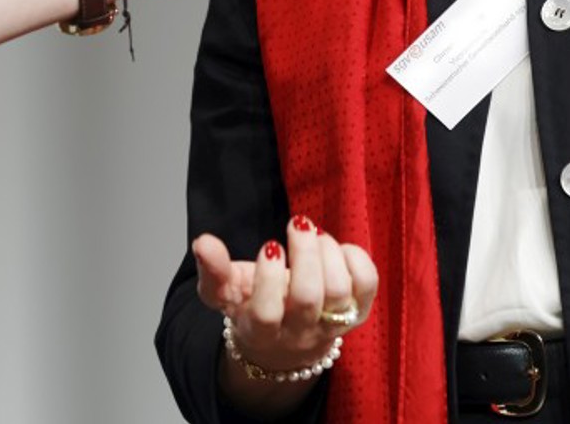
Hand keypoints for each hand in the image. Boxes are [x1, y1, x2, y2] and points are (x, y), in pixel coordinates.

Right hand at [194, 218, 377, 375]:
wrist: (286, 345)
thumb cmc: (252, 308)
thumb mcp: (225, 294)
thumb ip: (213, 271)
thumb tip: (202, 242)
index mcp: (261, 331)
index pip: (266, 313)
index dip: (268, 278)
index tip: (270, 246)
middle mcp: (299, 333)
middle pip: (308, 298)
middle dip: (305, 255)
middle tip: (297, 224)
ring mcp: (331, 325)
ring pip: (339, 293)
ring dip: (328, 253)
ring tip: (313, 234)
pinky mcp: (358, 312)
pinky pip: (367, 287)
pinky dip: (357, 259)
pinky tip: (337, 247)